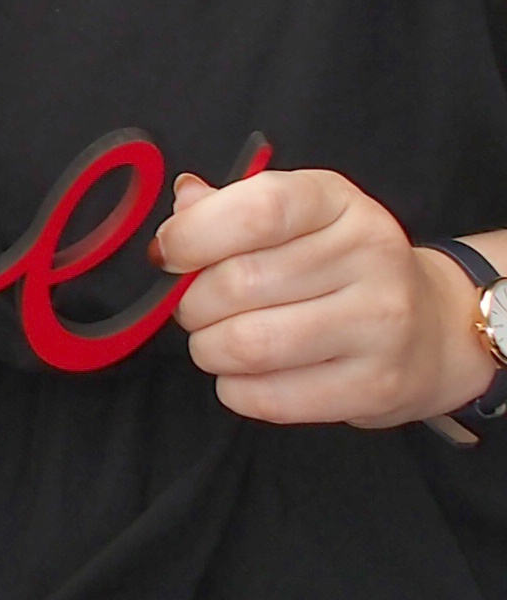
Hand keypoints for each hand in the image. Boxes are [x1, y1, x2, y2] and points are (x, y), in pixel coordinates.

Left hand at [153, 169, 496, 427]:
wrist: (431, 327)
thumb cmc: (342, 267)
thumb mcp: (298, 217)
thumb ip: (232, 206)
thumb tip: (182, 201)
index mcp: (339, 202)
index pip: (260, 208)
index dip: (194, 234)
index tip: (167, 254)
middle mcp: (370, 255)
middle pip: (239, 283)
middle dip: (192, 303)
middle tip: (195, 308)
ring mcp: (380, 324)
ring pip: (248, 345)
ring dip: (209, 349)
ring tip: (216, 342)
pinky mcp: (376, 386)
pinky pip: (270, 398)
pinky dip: (236, 390)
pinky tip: (244, 375)